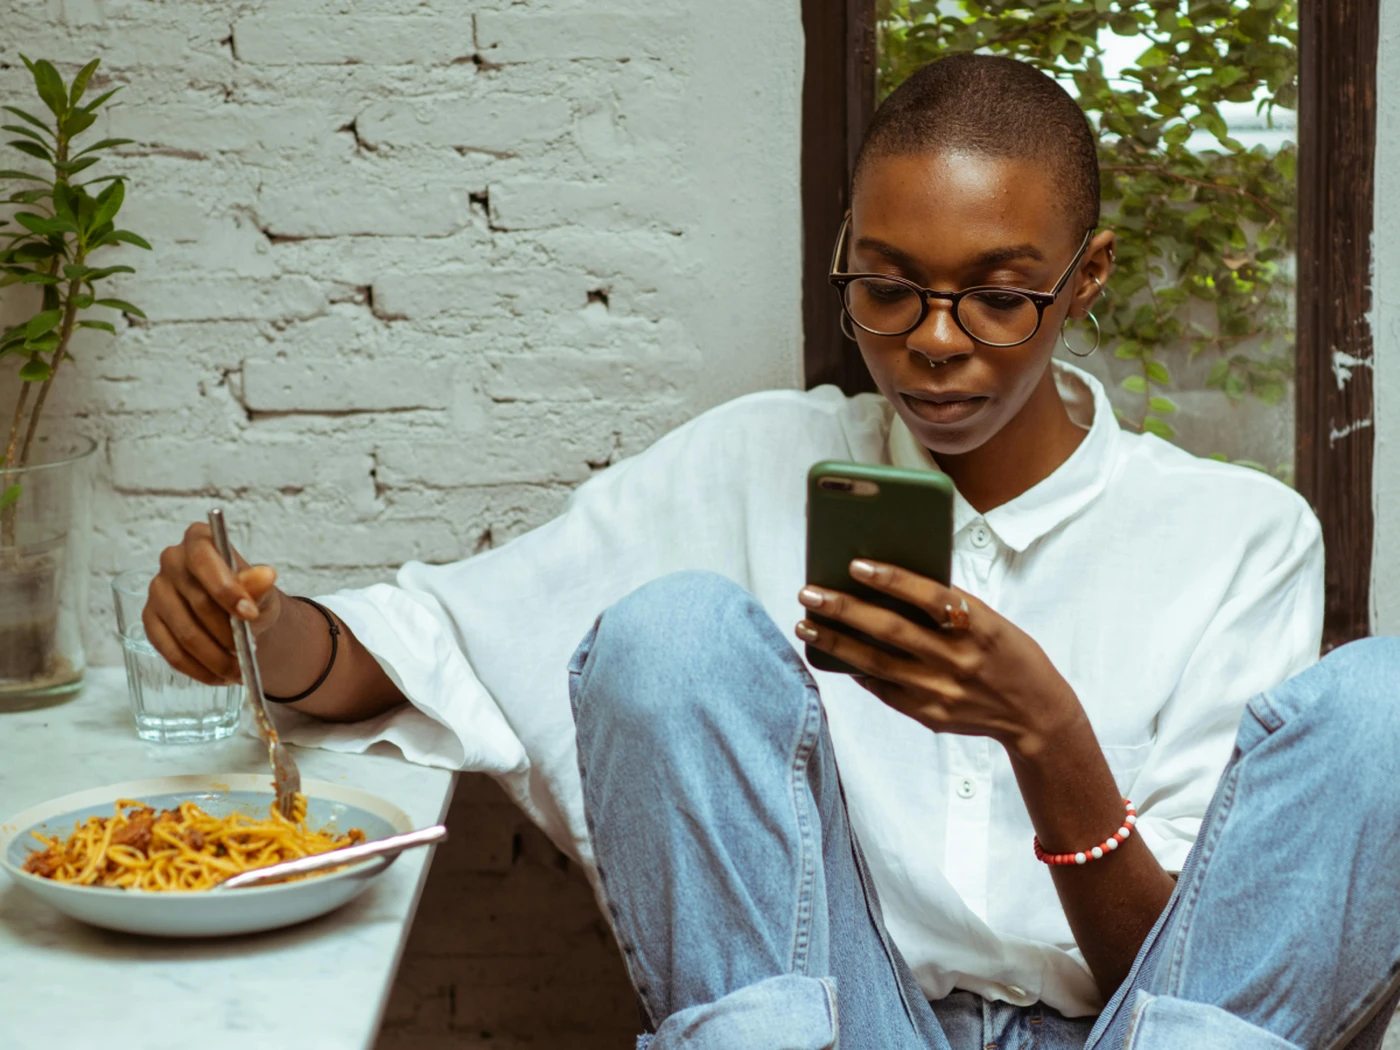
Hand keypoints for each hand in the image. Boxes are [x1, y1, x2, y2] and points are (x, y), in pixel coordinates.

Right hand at [143, 522, 283, 685]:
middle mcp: (171, 560)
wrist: (239, 613)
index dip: (227, 590)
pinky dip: (199, 670)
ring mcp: (156, 591)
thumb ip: (260, 586)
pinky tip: (220, 676)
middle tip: (250, 653)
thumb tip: (265, 576)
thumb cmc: (250, 595)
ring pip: (185, 633)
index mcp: (199, 539)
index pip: (205, 561)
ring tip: (240, 671)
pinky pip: (171, 652)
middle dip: (228, 633)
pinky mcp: (150, 620)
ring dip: (216, 658)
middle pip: (198, 603)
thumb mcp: (263, 590)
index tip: (250, 615)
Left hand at [795, 559, 1081, 757]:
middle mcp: (958, 660)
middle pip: (891, 631)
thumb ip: (948, 605)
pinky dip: (856, 670)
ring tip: (806, 625)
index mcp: (980, 626)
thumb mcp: (991, 621)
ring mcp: (941, 692)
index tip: (855, 565)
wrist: (1035, 714)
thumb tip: (889, 582)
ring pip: (876, 663)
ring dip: (836, 642)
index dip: (892, 579)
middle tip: (809, 593)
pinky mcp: (929, 715)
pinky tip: (833, 655)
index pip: (929, 597)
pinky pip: (883, 689)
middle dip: (844, 609)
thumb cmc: (1008, 654)